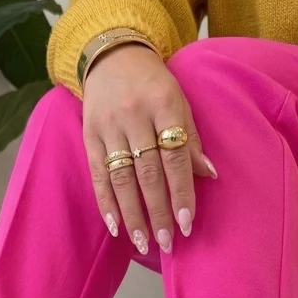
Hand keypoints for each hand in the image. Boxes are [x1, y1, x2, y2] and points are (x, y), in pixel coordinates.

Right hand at [82, 43, 216, 255]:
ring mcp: (109, 127)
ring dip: (133, 215)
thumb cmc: (153, 84)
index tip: (186, 222)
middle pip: (148, 173)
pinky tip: (115, 227)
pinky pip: (98, 175)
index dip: (181, 192)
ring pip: (122, 178)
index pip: (175, 157)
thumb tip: (209, 175)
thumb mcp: (179, 101)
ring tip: (143, 243)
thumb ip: (190, 139)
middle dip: (158, 211)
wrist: (112, 55)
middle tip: (167, 241)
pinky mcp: (89, 135)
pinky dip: (106, 203)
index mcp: (164, 105)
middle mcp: (134, 116)